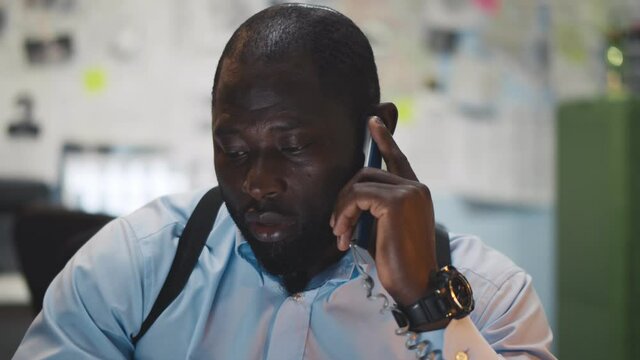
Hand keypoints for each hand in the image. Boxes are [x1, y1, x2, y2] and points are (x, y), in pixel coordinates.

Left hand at [330, 116, 437, 305]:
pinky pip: (358, 196)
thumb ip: (374, 206)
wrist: (415, 283)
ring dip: (341, 209)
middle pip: (366, 173)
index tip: (372, 120)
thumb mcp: (383, 227)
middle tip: (335, 226)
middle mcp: (415, 186)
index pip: (397, 159)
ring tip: (339, 234)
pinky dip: (344, 213)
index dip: (384, 139)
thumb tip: (349, 195)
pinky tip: (343, 234)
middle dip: (344, 197)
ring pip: (359, 183)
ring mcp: (408, 191)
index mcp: (416, 192)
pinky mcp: (397, 200)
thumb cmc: (397, 261)